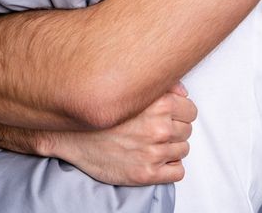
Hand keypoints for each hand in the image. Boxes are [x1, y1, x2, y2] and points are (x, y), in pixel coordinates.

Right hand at [44, 82, 196, 185]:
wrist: (70, 138)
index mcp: (158, 104)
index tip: (171, 115)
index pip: (190, 110)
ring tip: (151, 143)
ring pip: (183, 150)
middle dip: (174, 130)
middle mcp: (158, 127)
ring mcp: (153, 151)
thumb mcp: (129, 92)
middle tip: (156, 130)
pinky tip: (155, 159)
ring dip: (171, 147)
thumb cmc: (97, 115)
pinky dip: (170, 167)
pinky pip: (178, 171)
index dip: (180, 113)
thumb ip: (161, 87)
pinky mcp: (147, 173)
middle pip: (187, 130)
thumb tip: (182, 92)